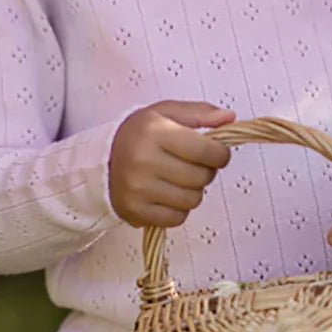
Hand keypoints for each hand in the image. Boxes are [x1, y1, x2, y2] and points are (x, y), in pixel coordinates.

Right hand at [109, 100, 236, 228]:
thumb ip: (200, 113)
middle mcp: (144, 160)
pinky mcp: (135, 211)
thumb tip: (229, 117)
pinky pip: (177, 218)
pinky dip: (178, 209)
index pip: (207, 151)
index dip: (220, 154)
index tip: (216, 153)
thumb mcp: (166, 113)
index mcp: (154, 131)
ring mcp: (138, 188)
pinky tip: (166, 194)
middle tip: (192, 164)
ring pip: (193, 200)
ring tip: (177, 179)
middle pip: (202, 177)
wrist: (102, 160)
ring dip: (192, 191)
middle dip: (205, 171)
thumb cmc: (140, 134)